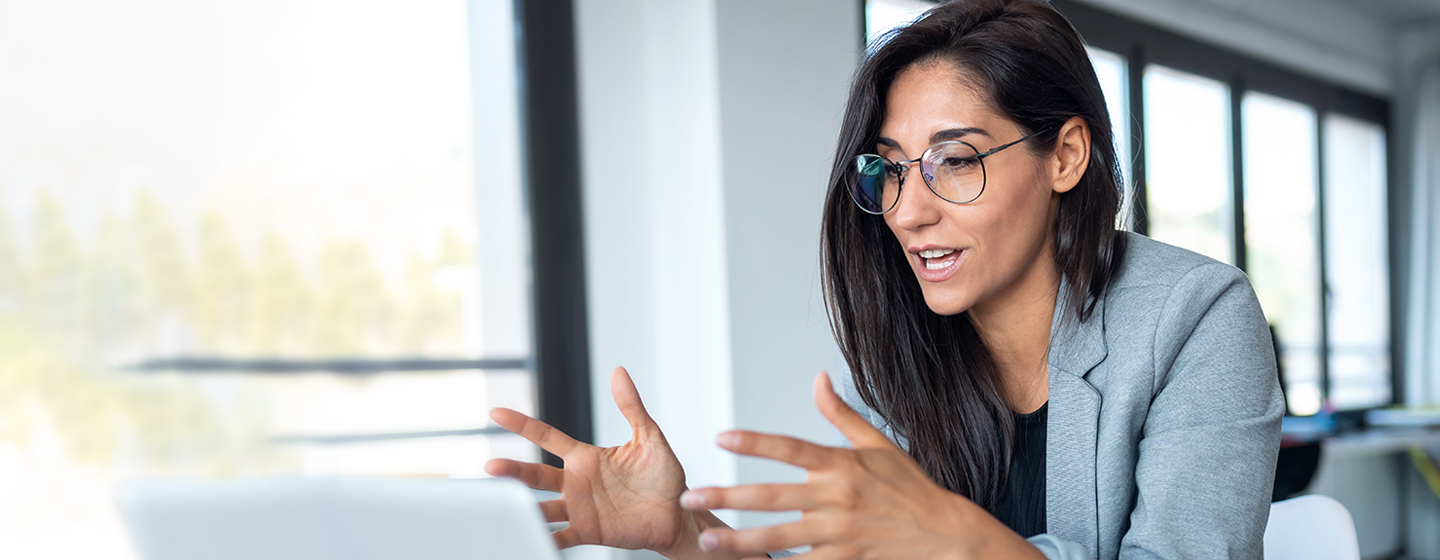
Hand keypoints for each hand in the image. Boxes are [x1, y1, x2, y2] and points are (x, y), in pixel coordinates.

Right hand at [485, 366, 734, 558]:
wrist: (678, 513)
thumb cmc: (663, 476)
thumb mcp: (649, 437)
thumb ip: (631, 406)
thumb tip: (619, 372)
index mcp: (586, 457)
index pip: (547, 437)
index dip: (522, 425)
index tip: (497, 413)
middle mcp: (576, 482)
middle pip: (536, 474)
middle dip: (513, 471)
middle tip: (491, 466)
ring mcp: (580, 508)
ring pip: (542, 507)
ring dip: (523, 509)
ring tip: (504, 509)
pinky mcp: (588, 531)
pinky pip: (561, 537)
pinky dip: (544, 540)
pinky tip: (529, 540)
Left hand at [679, 373, 1043, 559]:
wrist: (944, 533)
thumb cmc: (910, 489)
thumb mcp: (879, 445)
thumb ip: (841, 415)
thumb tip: (818, 380)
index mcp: (842, 464)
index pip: (790, 448)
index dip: (754, 441)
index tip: (721, 436)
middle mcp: (837, 497)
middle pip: (772, 496)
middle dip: (728, 496)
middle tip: (692, 497)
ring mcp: (839, 533)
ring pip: (779, 537)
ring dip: (740, 539)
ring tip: (709, 540)